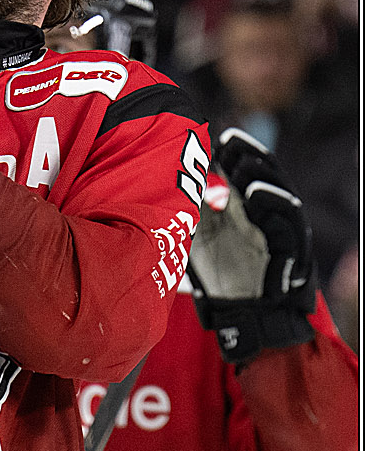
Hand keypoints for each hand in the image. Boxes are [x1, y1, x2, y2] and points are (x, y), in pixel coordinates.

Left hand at [187, 127, 316, 363]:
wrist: (244, 314)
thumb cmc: (220, 271)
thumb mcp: (196, 235)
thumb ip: (185, 210)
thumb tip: (161, 183)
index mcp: (242, 202)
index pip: (241, 166)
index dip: (230, 150)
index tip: (212, 137)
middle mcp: (263, 210)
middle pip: (261, 170)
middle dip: (245, 154)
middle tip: (227, 141)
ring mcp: (278, 226)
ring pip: (277, 189)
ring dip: (259, 175)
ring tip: (239, 166)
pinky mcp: (290, 246)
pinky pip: (288, 220)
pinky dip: (273, 205)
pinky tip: (253, 196)